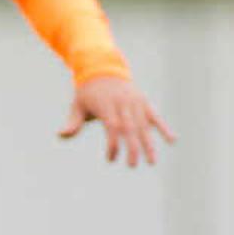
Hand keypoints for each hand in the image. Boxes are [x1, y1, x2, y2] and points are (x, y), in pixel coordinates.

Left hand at [59, 75, 174, 166]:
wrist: (102, 68)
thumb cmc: (87, 92)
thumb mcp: (77, 105)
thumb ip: (73, 122)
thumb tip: (61, 135)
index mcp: (106, 105)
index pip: (113, 127)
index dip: (113, 144)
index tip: (111, 158)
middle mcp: (123, 103)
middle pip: (130, 128)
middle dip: (133, 148)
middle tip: (132, 166)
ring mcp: (135, 102)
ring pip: (144, 125)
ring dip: (149, 144)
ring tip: (152, 161)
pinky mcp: (143, 102)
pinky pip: (155, 116)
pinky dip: (164, 127)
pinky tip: (172, 140)